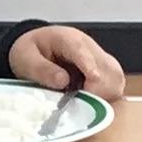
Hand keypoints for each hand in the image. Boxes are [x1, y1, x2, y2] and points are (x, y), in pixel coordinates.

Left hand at [10, 25, 124, 97]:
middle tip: (84, 102)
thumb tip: (63, 81)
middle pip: (106, 65)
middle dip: (100, 87)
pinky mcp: (104, 70)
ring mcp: (99, 58)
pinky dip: (109, 94)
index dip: (89, 65)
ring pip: (116, 76)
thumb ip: (42, 69)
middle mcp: (88, 46)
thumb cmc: (31, 53)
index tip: (94, 80)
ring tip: (88, 103)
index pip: (82, 50)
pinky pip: (116, 83)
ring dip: (107, 93)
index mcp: (67, 38)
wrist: (36, 50)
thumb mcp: (26, 58)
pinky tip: (95, 100)